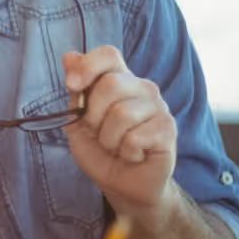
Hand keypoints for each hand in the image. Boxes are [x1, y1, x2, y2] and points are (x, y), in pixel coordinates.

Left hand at [62, 46, 177, 216]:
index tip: (72, 86)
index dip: (88, 66)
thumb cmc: (99, 150)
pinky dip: (125, 152)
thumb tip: (70, 55)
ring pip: (122, 114)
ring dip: (108, 139)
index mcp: (118, 79)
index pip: (109, 54)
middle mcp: (141, 87)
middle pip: (111, 84)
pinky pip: (135, 137)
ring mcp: (158, 107)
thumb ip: (76, 90)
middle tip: (98, 132)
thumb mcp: (76, 120)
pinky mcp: (168, 129)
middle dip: (93, 115)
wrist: (121, 183)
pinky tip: (133, 155)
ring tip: (116, 146)